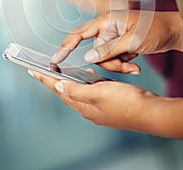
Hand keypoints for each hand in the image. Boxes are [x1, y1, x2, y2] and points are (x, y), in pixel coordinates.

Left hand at [28, 68, 182, 140]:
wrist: (150, 112)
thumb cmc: (127, 102)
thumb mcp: (98, 92)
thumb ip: (76, 90)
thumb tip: (58, 87)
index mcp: (84, 106)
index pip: (59, 90)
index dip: (45, 80)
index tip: (32, 71)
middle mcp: (89, 109)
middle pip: (67, 92)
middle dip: (55, 81)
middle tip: (44, 70)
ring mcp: (100, 108)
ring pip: (80, 92)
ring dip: (71, 82)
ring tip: (64, 72)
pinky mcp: (109, 104)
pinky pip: (93, 92)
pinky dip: (88, 83)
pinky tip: (91, 76)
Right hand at [51, 10, 182, 73]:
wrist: (173, 32)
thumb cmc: (155, 29)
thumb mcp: (133, 40)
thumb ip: (109, 49)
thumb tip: (89, 58)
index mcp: (106, 21)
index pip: (80, 33)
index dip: (66, 46)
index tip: (56, 59)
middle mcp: (107, 29)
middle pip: (95, 52)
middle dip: (110, 62)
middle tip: (126, 63)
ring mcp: (113, 37)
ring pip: (105, 59)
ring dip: (119, 65)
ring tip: (134, 63)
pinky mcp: (120, 45)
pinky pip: (114, 59)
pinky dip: (124, 64)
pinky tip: (136, 62)